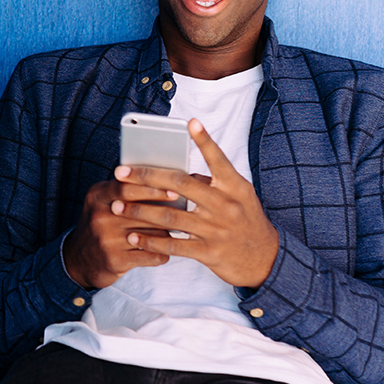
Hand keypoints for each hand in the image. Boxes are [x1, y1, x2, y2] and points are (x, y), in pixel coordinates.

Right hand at [63, 177, 174, 289]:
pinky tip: (166, 250)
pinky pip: (150, 255)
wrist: (79, 259)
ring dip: (167, 234)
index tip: (175, 190)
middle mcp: (99, 217)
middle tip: (186, 212)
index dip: (153, 188)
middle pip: (142, 212)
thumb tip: (164, 180)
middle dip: (167, 212)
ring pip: (150, 234)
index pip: (127, 187)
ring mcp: (107, 240)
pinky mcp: (115, 260)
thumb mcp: (102, 202)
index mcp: (97, 196)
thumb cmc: (100, 224)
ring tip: (178, 231)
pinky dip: (162, 253)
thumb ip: (124, 190)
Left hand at [112, 119, 278, 288]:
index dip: (204, 141)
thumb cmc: (244, 220)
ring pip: (171, 216)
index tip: (190, 123)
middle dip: (146, 177)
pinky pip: (174, 244)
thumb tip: (175, 170)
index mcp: (235, 186)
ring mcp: (217, 229)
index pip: (218, 160)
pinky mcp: (209, 252)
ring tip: (118, 205)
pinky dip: (151, 240)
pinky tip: (133, 236)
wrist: (266, 260)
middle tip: (120, 172)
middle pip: (180, 185)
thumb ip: (211, 182)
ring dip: (140, 210)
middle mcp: (226, 205)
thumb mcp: (238, 196)